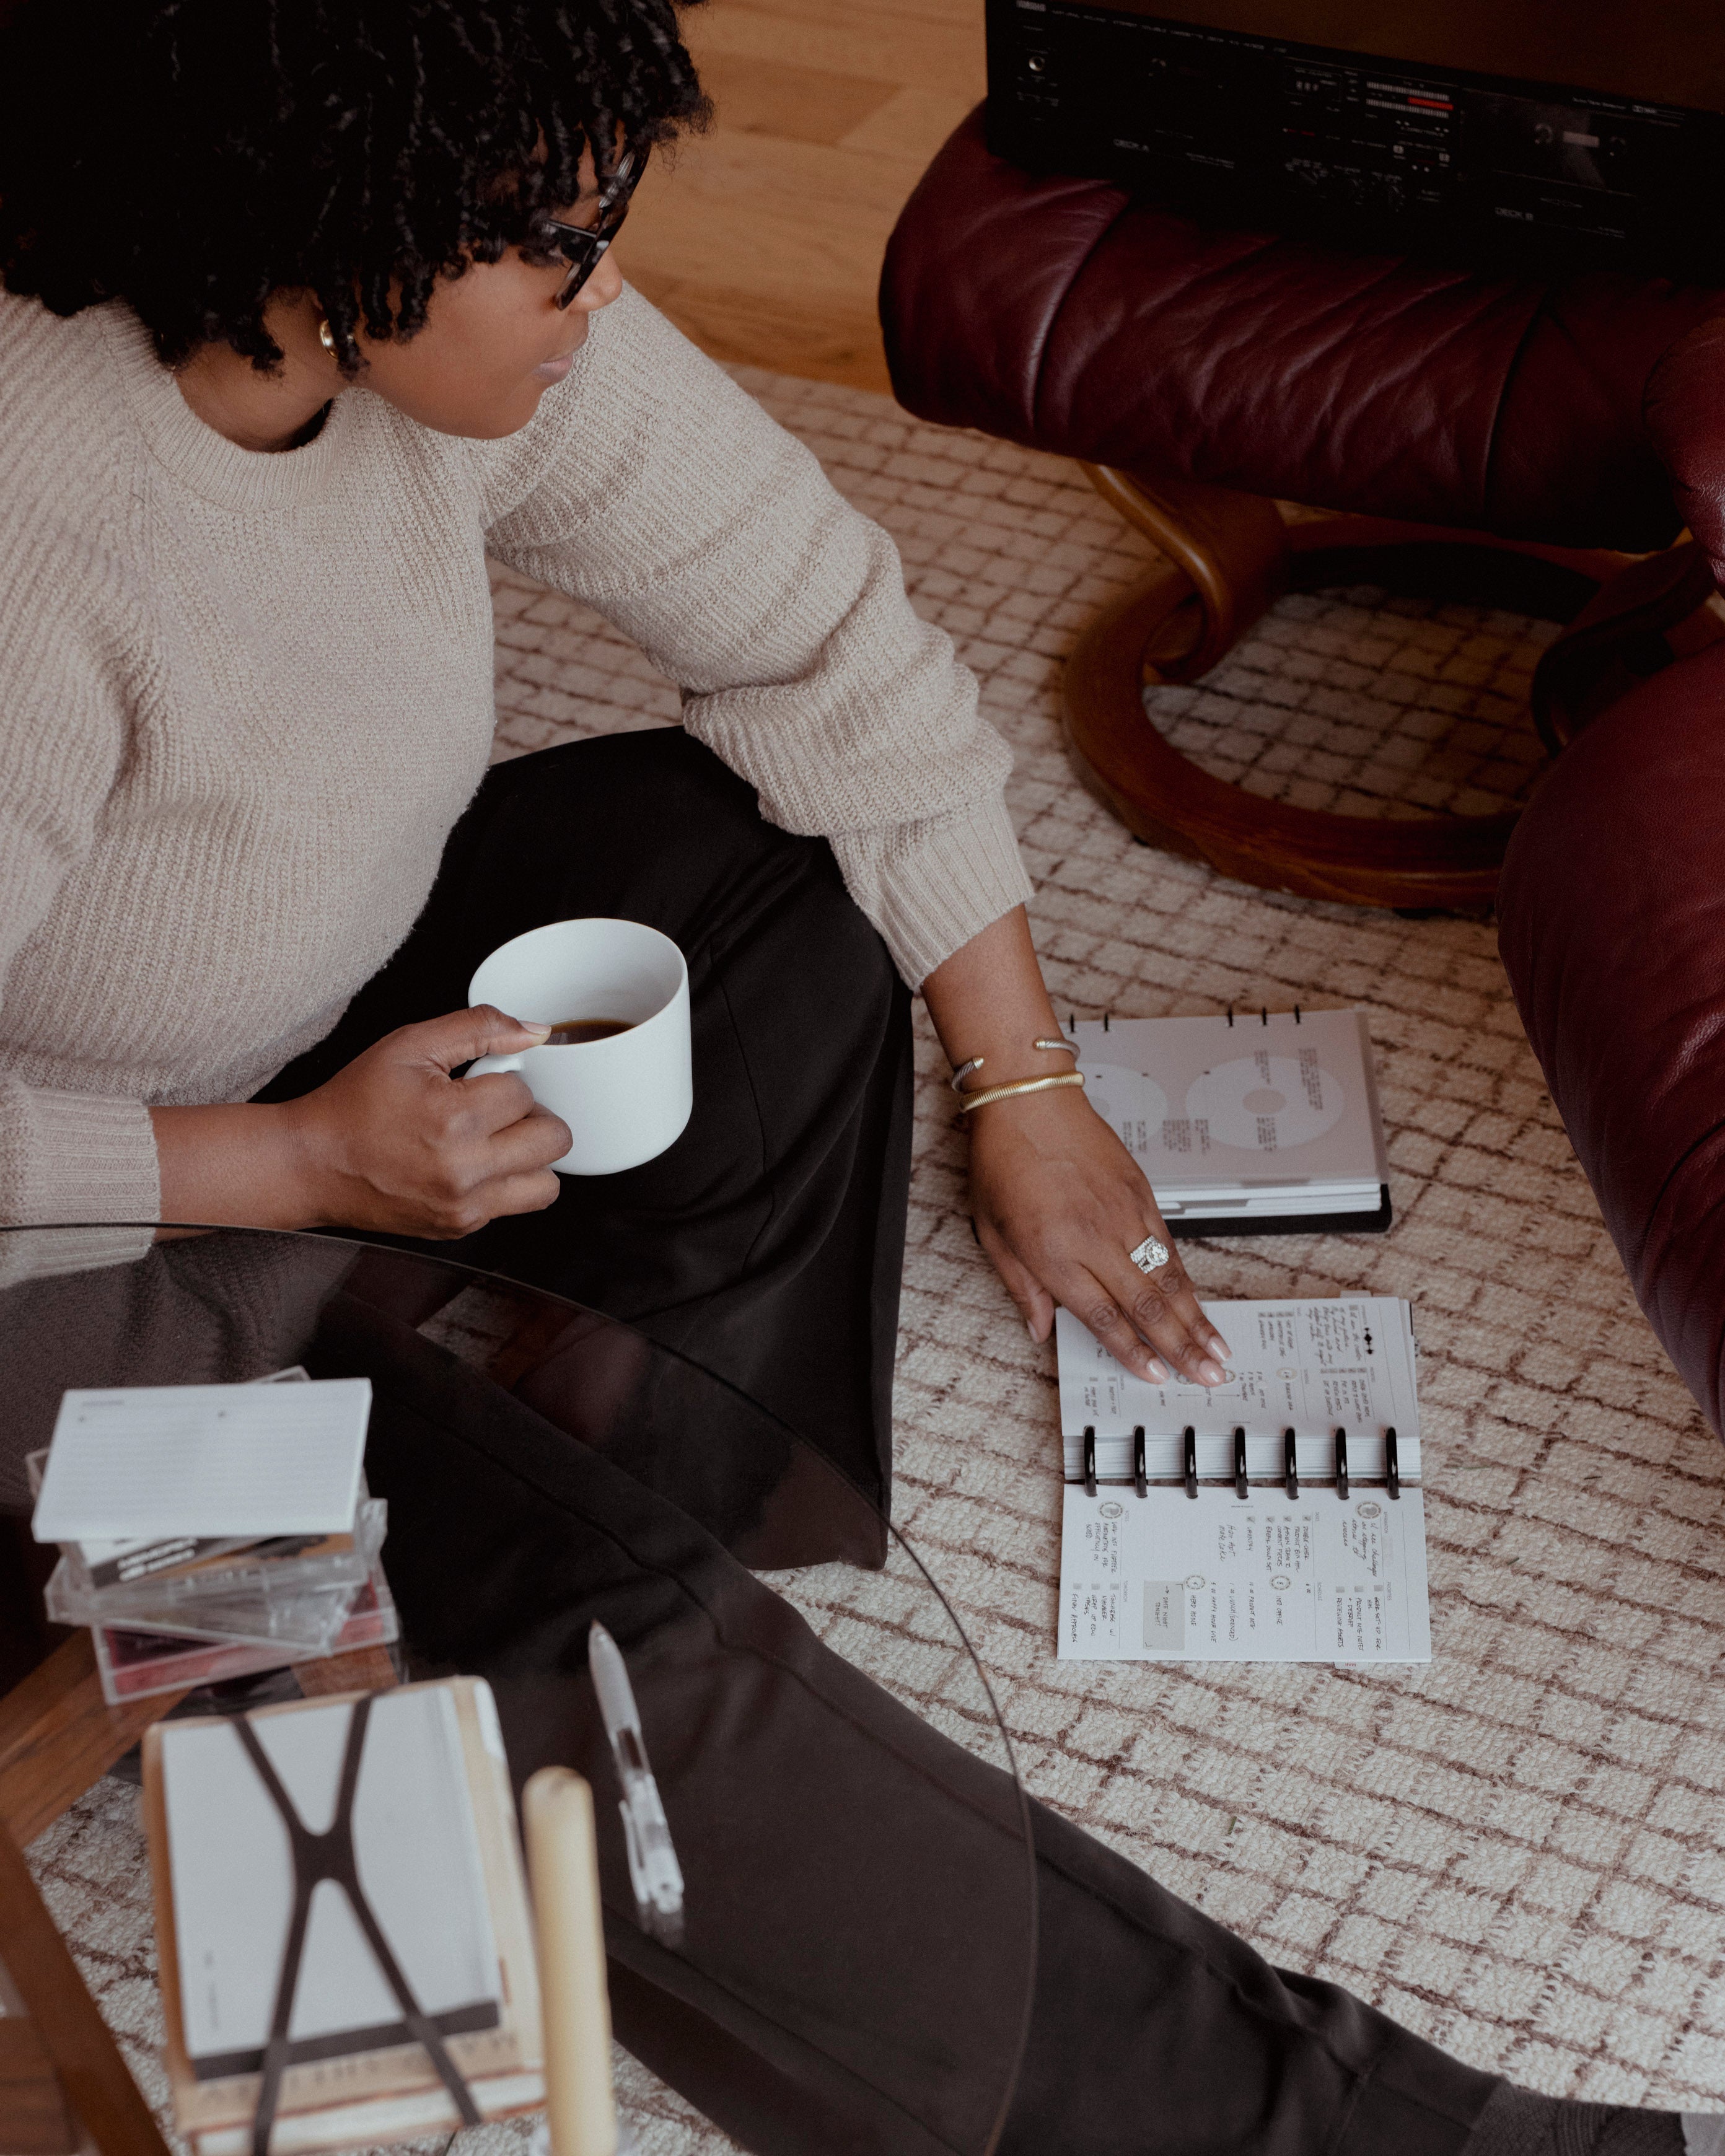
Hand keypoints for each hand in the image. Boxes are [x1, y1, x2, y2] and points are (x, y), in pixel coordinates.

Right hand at [277, 1006, 571, 1236]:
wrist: (311, 1163)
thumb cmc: (355, 1102)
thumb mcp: (409, 1045)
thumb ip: (479, 1027)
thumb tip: (538, 1031)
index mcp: (453, 1119)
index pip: (524, 1092)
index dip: (504, 1079)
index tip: (475, 1083)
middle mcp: (465, 1170)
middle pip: (555, 1139)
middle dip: (533, 1116)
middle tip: (498, 1110)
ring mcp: (464, 1206)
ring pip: (547, 1184)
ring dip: (530, 1158)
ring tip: (494, 1141)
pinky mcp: (459, 1227)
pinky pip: (514, 1206)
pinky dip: (503, 1184)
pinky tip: (470, 1166)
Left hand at [967, 1085, 1231, 1385]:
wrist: (1028, 1100)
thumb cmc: (1003, 1158)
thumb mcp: (991, 1232)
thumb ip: (1022, 1287)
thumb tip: (1039, 1328)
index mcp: (1054, 1253)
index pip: (1102, 1317)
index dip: (1132, 1351)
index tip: (1153, 1374)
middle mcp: (1094, 1238)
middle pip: (1147, 1305)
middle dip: (1181, 1347)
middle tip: (1205, 1376)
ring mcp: (1123, 1215)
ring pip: (1168, 1279)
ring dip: (1196, 1319)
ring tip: (1217, 1350)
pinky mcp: (1141, 1194)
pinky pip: (1169, 1245)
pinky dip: (1187, 1278)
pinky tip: (1198, 1299)